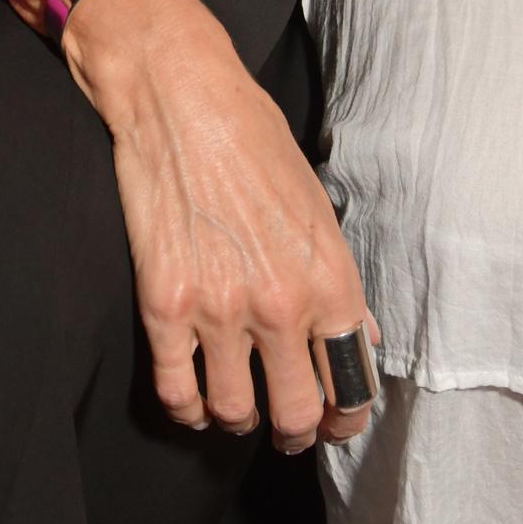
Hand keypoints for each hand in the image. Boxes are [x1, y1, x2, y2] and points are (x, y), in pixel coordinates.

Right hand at [67, 0, 377, 451]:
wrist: (180, 95)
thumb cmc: (251, 135)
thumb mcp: (314, 202)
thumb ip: (336, 279)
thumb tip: (358, 338)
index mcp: (328, 275)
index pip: (352, 382)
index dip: (346, 414)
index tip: (336, 419)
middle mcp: (280, 303)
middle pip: (297, 415)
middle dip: (295, 428)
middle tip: (287, 423)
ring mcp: (219, 309)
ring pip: (235, 414)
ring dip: (238, 417)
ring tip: (236, 404)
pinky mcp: (164, 307)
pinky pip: (176, 392)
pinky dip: (187, 406)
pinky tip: (193, 394)